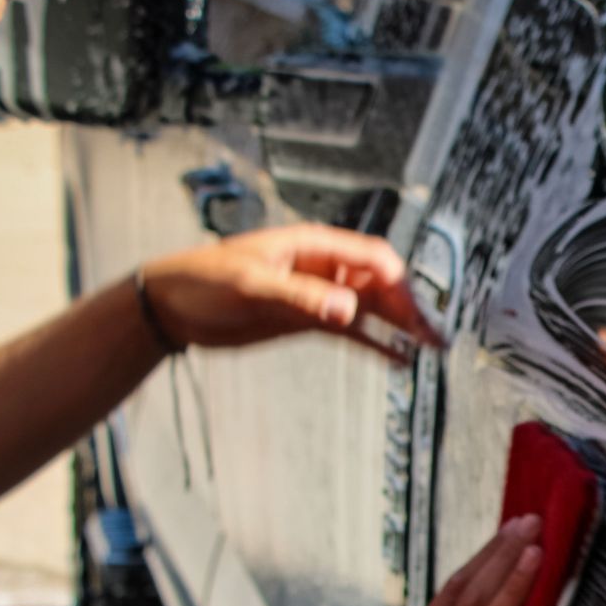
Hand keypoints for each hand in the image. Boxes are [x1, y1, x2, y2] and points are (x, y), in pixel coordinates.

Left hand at [139, 224, 444, 362]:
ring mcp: (319, 295)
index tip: (412, 310)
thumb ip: (302, 298)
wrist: (170, 307)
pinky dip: (376, 344)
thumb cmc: (202, 281)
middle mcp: (323, 268)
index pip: (371, 257)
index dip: (397, 282)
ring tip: (431, 349)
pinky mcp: (309, 320)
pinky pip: (353, 332)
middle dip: (409, 308)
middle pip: (380, 285)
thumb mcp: (252, 286)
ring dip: (400, 327)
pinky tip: (398, 359)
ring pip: (373, 309)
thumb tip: (348, 310)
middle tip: (434, 337)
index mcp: (313, 245)